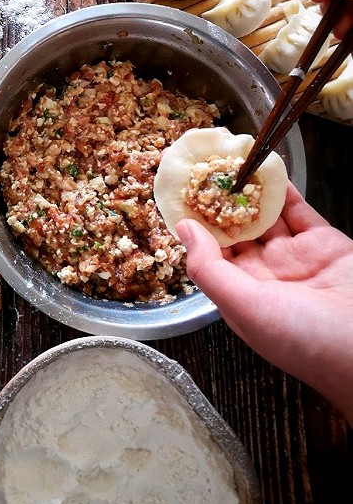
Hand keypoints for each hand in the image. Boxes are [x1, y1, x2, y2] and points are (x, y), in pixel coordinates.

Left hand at [176, 183, 352, 424]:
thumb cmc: (306, 341)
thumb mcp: (245, 307)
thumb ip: (210, 269)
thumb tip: (184, 230)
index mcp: (240, 296)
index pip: (209, 256)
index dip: (195, 228)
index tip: (179, 197)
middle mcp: (265, 276)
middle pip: (235, 233)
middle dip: (219, 205)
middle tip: (201, 171)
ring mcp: (294, 258)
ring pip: (265, 218)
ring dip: (249, 193)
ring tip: (228, 163)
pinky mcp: (324, 244)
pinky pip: (298, 211)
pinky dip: (284, 190)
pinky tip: (266, 170)